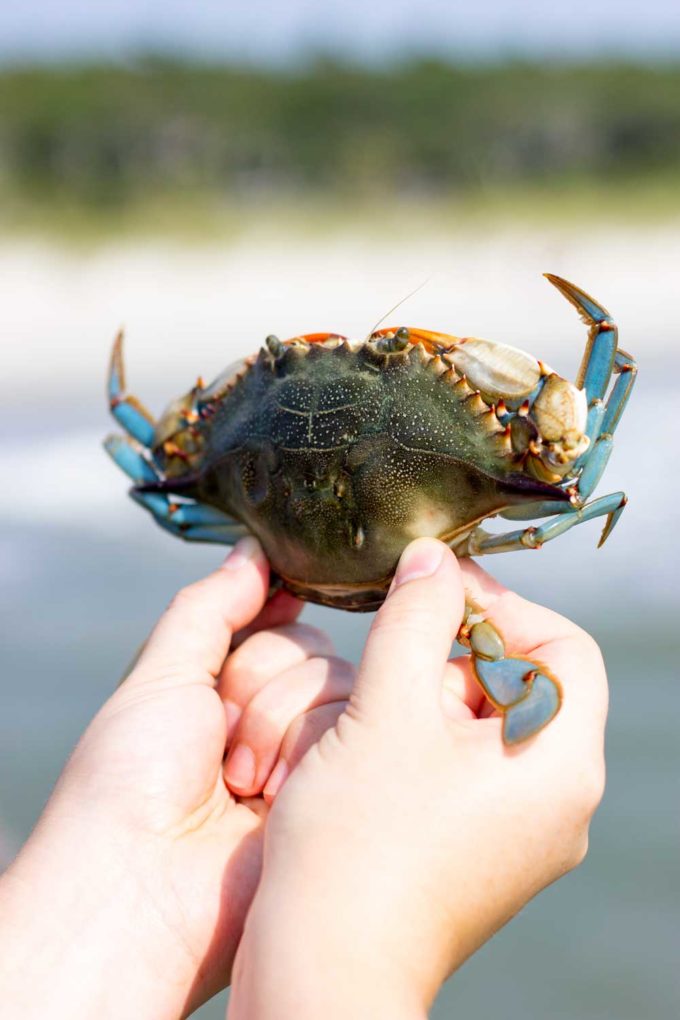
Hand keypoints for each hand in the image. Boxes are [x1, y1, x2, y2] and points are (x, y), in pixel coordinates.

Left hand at [0, 538, 353, 1018]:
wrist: (140, 887)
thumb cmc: (129, 779)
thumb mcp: (162, 673)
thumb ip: (212, 606)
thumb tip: (254, 551)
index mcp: (226, 692)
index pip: (279, 623)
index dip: (273, 613)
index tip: (276, 602)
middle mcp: (271, 723)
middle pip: (312, 649)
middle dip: (260, 682)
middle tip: (219, 733)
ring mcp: (306, 761)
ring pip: (340, 686)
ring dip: (277, 727)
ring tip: (238, 783)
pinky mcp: (337, 796)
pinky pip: (356, 734)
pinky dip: (303, 756)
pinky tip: (265, 801)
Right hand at [229, 538, 607, 1019]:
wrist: (323, 970)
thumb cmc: (358, 845)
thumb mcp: (387, 708)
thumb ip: (415, 617)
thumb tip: (434, 557)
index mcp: (560, 764)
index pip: (564, 648)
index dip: (503, 607)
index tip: (435, 593)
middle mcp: (555, 803)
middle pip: (525, 684)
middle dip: (456, 654)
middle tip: (393, 657)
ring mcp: (518, 833)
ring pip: (486, 723)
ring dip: (429, 696)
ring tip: (372, 711)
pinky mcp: (478, 850)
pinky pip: (465, 767)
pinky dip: (422, 739)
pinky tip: (369, 749)